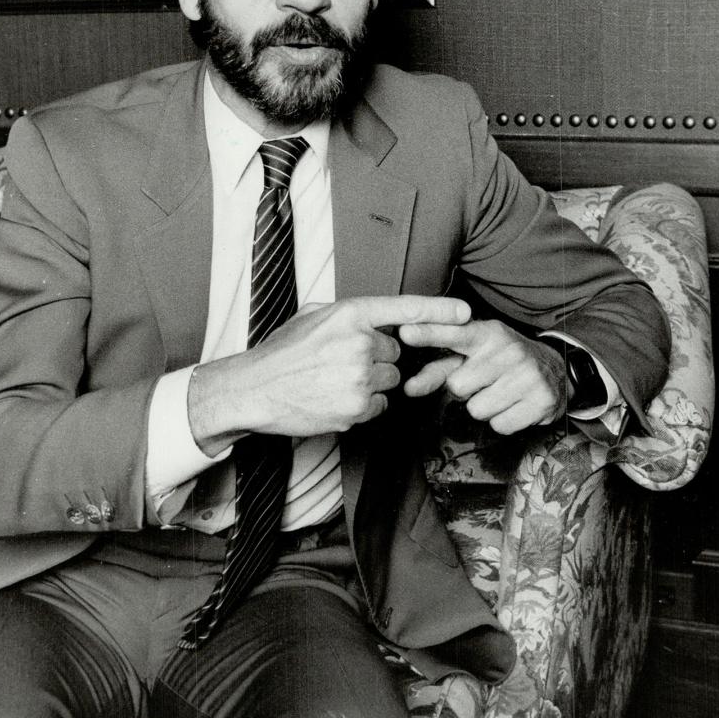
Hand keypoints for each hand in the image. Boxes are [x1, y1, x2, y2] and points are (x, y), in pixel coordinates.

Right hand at [188, 295, 470, 451]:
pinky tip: (334, 400)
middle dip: (378, 358)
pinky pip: (379, 406)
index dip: (439, 310)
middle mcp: (360, 343)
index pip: (405, 309)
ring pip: (389, 381)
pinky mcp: (356, 408)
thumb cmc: (281, 352)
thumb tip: (378, 317)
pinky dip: (363, 406)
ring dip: (371, 383)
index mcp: (350, 314)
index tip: (465, 313)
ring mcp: (359, 378)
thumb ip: (349, 314)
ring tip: (335, 382)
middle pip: (397, 353)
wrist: (253, 390)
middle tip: (344, 363)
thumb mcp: (312, 316)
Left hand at [398, 318, 569, 434]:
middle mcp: (508, 350)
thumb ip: (439, 369)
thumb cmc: (503, 361)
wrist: (557, 370)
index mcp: (487, 334)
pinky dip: (503, 421)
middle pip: (457, 386)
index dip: (428, 334)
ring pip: (477, 409)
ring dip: (485, 407)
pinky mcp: (541, 400)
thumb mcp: (475, 355)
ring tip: (501, 392)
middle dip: (466, 390)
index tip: (405, 333)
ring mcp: (527, 375)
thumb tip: (409, 388)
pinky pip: (499, 425)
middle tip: (485, 381)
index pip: (453, 333)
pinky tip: (514, 405)